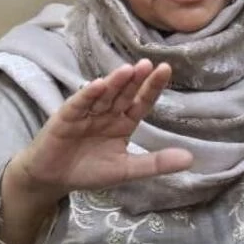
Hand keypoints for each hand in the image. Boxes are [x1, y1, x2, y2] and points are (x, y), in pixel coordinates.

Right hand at [5, 59, 192, 204]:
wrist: (52, 179)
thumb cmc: (89, 170)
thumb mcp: (126, 170)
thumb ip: (155, 163)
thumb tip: (190, 159)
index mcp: (123, 122)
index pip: (141, 101)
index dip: (152, 87)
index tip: (166, 69)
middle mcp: (107, 112)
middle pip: (124, 93)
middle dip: (136, 80)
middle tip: (149, 64)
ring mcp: (87, 112)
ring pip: (104, 94)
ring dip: (114, 82)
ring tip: (128, 70)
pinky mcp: (66, 116)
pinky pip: (79, 103)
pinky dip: (88, 95)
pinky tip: (98, 85)